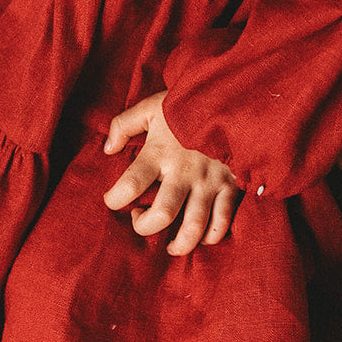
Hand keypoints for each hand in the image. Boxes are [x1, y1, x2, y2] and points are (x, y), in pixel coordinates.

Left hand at [103, 91, 240, 255]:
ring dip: (179, 243)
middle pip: (162, 214)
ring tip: (170, 246)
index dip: (115, 199)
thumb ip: (124, 124)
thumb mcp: (152, 107)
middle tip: (139, 220)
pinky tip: (201, 238)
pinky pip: (222, 221)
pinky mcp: (231, 186)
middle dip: (145, 227)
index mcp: (161, 152)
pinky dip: (211, 236)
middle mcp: (184, 172)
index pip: (131, 184)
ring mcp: (209, 181)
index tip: (112, 200)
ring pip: (193, 226)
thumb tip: (108, 149)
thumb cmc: (188, 104)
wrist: (233, 95)